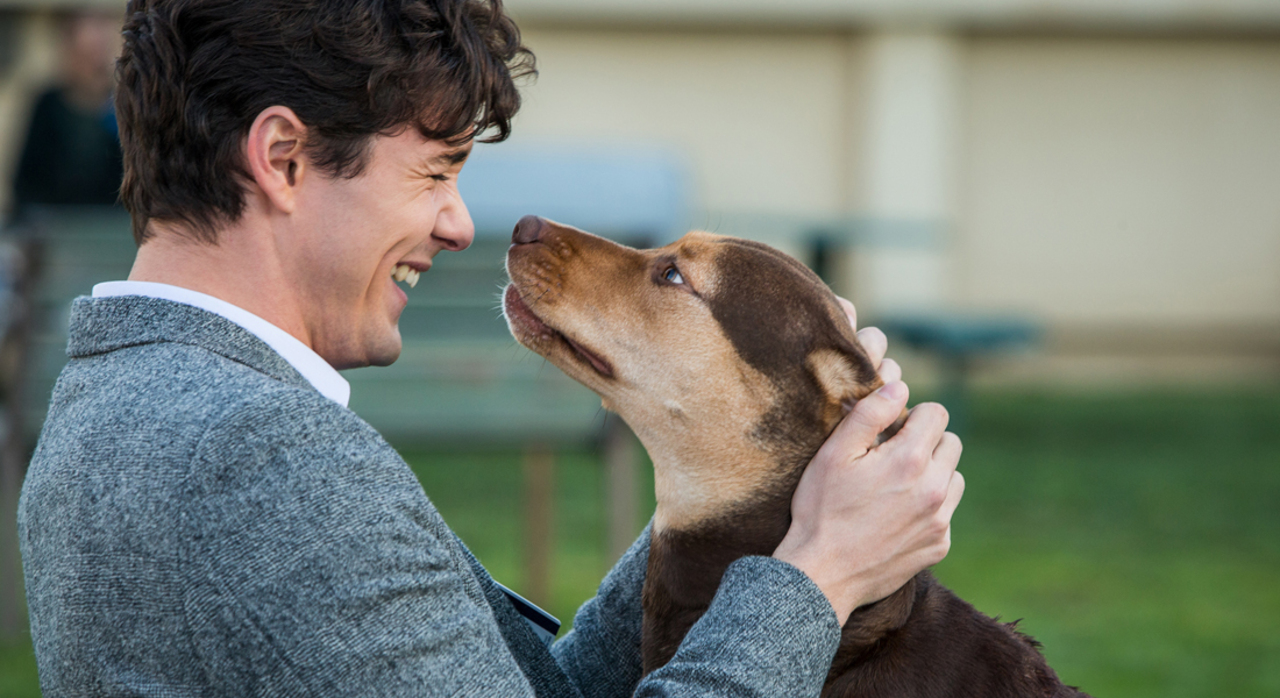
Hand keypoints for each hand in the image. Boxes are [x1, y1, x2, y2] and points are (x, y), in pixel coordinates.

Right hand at [772, 298, 963, 623]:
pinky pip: (945, 513)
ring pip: (954, 478)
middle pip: (951, 443)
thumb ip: (869, 414)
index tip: (889, 431)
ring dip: (932, 474)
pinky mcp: (939, 546)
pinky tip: (895, 516)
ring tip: (896, 486)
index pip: (937, 413)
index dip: (911, 416)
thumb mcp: (833, 454)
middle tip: (891, 457)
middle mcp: (934, 489)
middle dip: (925, 442)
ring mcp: (940, 521)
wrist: (822, 575)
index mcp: (910, 459)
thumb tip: (900, 388)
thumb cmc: (820, 510)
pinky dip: (928, 508)